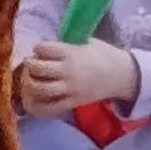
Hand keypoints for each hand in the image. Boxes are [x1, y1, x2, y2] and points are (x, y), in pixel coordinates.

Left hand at [18, 38, 139, 118]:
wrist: (121, 75)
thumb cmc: (102, 54)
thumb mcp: (85, 41)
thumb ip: (65, 43)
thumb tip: (44, 46)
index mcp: (71, 53)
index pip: (42, 48)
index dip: (38, 48)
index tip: (41, 50)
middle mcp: (68, 71)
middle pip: (37, 68)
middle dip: (30, 65)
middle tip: (31, 64)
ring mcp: (70, 89)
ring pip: (40, 89)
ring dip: (30, 83)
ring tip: (32, 79)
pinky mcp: (72, 103)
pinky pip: (49, 108)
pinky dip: (37, 104)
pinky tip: (35, 98)